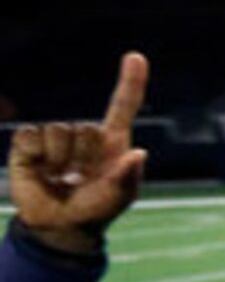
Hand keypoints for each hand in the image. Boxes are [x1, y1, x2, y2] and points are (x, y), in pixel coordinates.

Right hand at [10, 52, 148, 254]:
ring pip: (58, 131)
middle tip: (81, 177)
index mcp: (112, 143)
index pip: (123, 106)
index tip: (135, 57)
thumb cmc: (95, 209)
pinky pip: (31, 137)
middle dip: (84, 157)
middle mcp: (84, 135)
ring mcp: (56, 138)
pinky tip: (41, 172)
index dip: (130, 82)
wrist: (59, 225)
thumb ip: (127, 177)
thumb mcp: (117, 197)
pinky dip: (36, 156)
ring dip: (59, 160)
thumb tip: (138, 154)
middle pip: (86, 129)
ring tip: (61, 177)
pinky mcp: (29, 143)